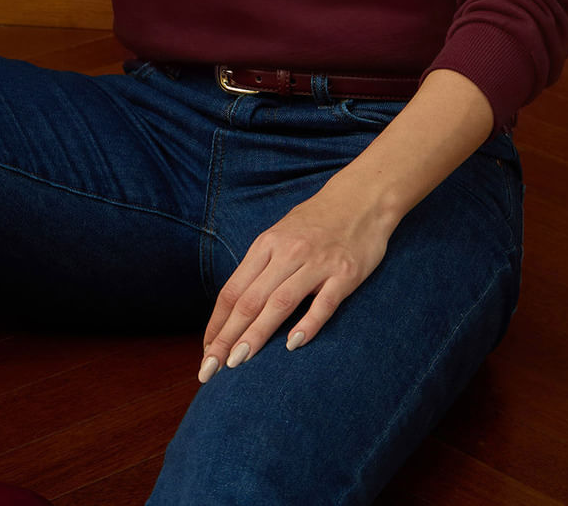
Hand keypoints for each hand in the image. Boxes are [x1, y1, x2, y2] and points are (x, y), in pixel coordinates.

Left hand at [198, 171, 396, 381]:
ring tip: (238, 362)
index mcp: (267, 244)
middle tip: (211, 369)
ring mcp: (317, 263)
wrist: (361, 197)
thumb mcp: (281, 235)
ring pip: (280, 303)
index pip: (233, 290)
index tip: (206, 352)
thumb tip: (235, 307)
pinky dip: (307, 325)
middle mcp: (288, 253)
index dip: (216, 324)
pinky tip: (292, 345)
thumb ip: (261, 266)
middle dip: (227, 337)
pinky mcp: (345, 273)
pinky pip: (324, 303)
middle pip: (250, 300)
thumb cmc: (316, 221)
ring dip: (256, 335)